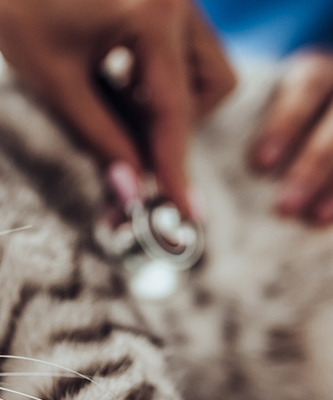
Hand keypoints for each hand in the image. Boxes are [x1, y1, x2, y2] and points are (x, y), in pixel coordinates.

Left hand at [0, 0, 235, 219]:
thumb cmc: (12, 7)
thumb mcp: (54, 81)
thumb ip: (100, 136)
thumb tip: (131, 188)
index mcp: (154, 13)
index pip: (176, 111)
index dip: (174, 167)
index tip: (184, 213)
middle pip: (211, 86)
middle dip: (175, 123)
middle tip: (126, 141)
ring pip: (201, 66)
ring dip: (167, 99)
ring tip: (110, 101)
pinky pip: (179, 47)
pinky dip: (154, 75)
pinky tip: (111, 77)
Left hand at [251, 51, 332, 223]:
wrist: (320, 111)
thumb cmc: (272, 113)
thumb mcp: (263, 104)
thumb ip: (240, 122)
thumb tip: (188, 165)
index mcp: (315, 71)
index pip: (306, 87)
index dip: (284, 124)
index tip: (259, 164)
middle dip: (311, 166)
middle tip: (284, 206)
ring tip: (314, 218)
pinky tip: (330, 220)